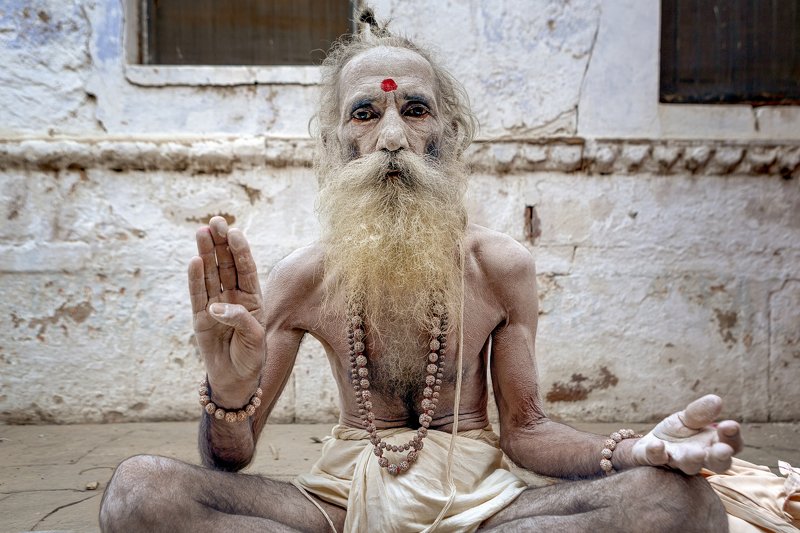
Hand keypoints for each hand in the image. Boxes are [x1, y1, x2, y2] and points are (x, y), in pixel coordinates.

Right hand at [188, 216, 264, 406]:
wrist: (235, 379)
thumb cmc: (251, 357)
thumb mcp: (255, 339)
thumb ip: (240, 320)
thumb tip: (216, 307)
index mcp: (252, 298)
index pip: (246, 269)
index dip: (241, 250)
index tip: (235, 232)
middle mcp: (233, 297)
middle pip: (227, 265)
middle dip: (221, 243)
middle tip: (216, 221)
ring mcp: (215, 304)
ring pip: (211, 274)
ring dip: (206, 253)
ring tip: (201, 232)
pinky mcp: (199, 317)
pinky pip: (197, 294)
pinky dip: (195, 279)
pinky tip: (194, 261)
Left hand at [631, 394, 742, 474]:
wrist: (651, 443)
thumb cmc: (678, 432)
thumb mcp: (689, 418)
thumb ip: (701, 412)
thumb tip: (716, 400)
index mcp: (713, 444)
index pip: (732, 444)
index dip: (733, 437)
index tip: (731, 425)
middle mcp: (700, 458)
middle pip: (717, 463)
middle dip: (720, 457)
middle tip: (724, 450)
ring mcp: (677, 461)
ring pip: (689, 465)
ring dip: (692, 459)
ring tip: (696, 453)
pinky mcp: (654, 459)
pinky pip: (655, 458)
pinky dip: (656, 453)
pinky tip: (657, 445)